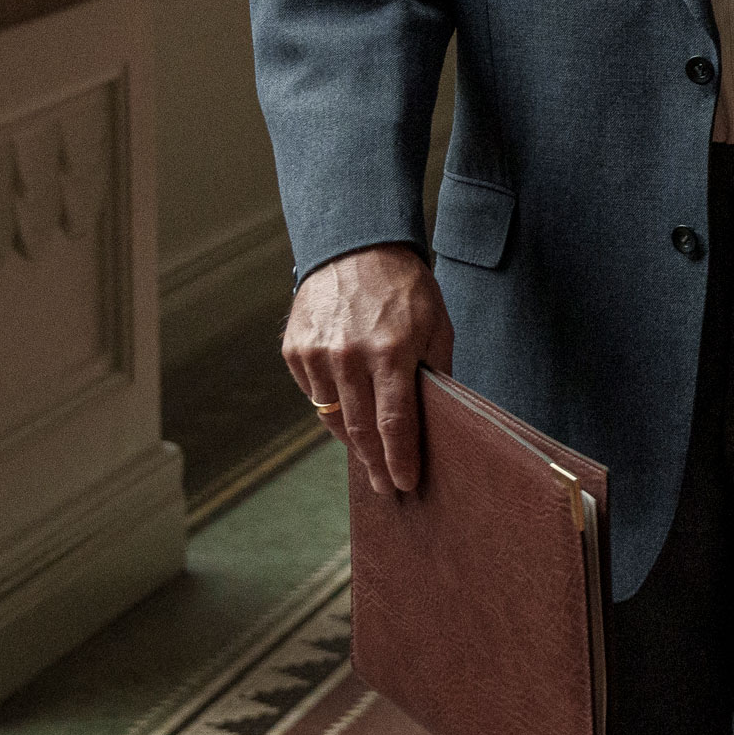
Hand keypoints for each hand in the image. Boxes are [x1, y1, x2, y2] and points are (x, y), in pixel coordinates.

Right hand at [283, 244, 455, 494]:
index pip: (395, 423)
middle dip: (375, 463)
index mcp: (392, 351)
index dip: (400, 459)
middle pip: (360, 430)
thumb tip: (439, 419)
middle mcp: (349, 356)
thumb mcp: (436, 324)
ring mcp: (317, 355)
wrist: (355, 248)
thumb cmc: (406, 289)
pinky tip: (347, 409)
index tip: (405, 484)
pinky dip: (331, 407)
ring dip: (352, 438)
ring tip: (369, 453)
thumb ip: (436, 371)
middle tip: (386, 486)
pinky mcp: (294, 351)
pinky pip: (314, 395)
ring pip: (333, 417)